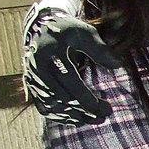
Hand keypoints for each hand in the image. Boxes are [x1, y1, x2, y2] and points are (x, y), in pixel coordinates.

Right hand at [23, 6, 122, 123]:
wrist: (39, 27)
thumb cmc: (66, 29)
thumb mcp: (84, 32)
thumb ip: (100, 49)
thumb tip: (117, 66)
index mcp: (52, 53)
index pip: (71, 83)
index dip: (89, 100)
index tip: (107, 108)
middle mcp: (39, 68)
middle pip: (63, 99)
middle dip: (85, 111)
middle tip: (105, 116)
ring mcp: (33, 79)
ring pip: (53, 107)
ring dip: (75, 117)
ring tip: (96, 121)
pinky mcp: (31, 86)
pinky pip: (44, 107)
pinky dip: (61, 117)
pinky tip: (78, 120)